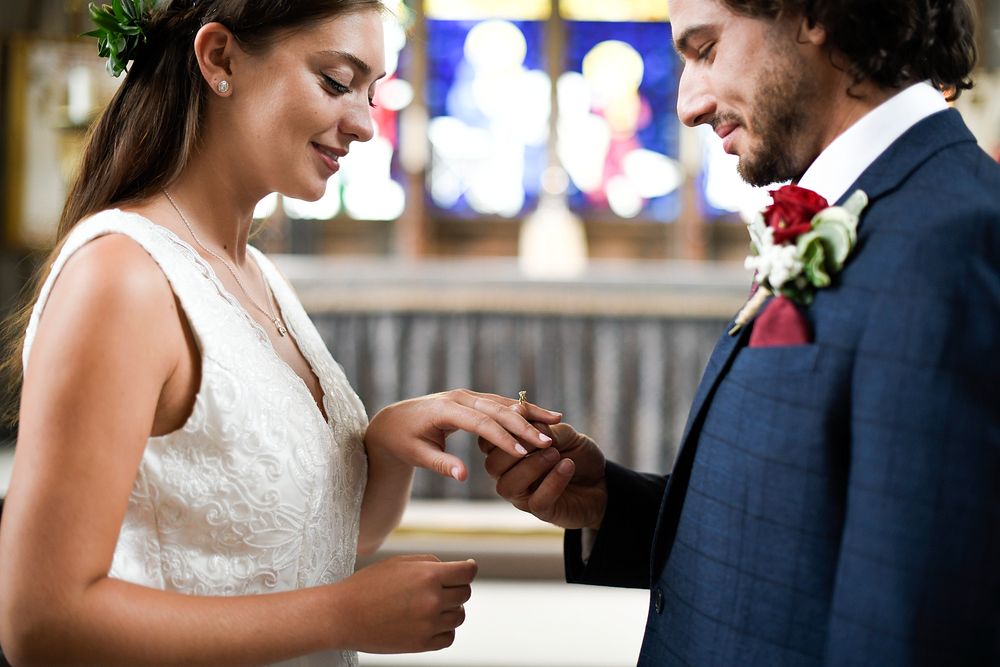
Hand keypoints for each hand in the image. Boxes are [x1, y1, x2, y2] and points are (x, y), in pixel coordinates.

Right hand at [337, 555, 476, 652]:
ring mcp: (428, 624)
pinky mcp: (421, 644)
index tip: (465, 569)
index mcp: (428, 575)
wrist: (342, 615)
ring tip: (429, 605)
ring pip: (459, 616)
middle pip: (465, 594)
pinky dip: (444, 630)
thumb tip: (459, 569)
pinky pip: (448, 637)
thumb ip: (431, 563)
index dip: (468, 568)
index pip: (468, 572)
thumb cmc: (369, 585)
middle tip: (437, 588)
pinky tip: (429, 622)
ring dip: (450, 609)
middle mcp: (432, 600)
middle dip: (455, 588)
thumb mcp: (400, 562)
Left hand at [365, 390, 561, 480]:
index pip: (481, 423)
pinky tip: (543, 415)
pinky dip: (522, 409)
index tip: (524, 453)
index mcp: (446, 410)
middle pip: (498, 410)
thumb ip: (441, 464)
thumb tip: (463, 476)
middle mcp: (459, 397)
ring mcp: (467, 395)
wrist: (393, 421)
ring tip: (557, 420)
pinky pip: (501, 403)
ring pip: (504, 403)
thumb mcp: (417, 455)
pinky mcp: (473, 398)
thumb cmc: (403, 441)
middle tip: (548, 441)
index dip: (503, 438)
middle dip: (524, 425)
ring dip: (530, 412)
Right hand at [480, 423, 607, 529]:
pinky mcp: (542, 511)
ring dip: (531, 466)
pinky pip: (538, 500)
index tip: (522, 416)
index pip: (488, 442)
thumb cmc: (576, 453)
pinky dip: (552, 481)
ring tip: (554, 453)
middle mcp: (509, 475)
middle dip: (514, 449)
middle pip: (492, 465)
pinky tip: (568, 465)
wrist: (602, 481)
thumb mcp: (563, 434)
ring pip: (508, 486)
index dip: (502, 429)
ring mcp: (523, 496)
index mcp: (508, 453)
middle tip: (540, 439)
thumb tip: (524, 419)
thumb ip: (543, 428)